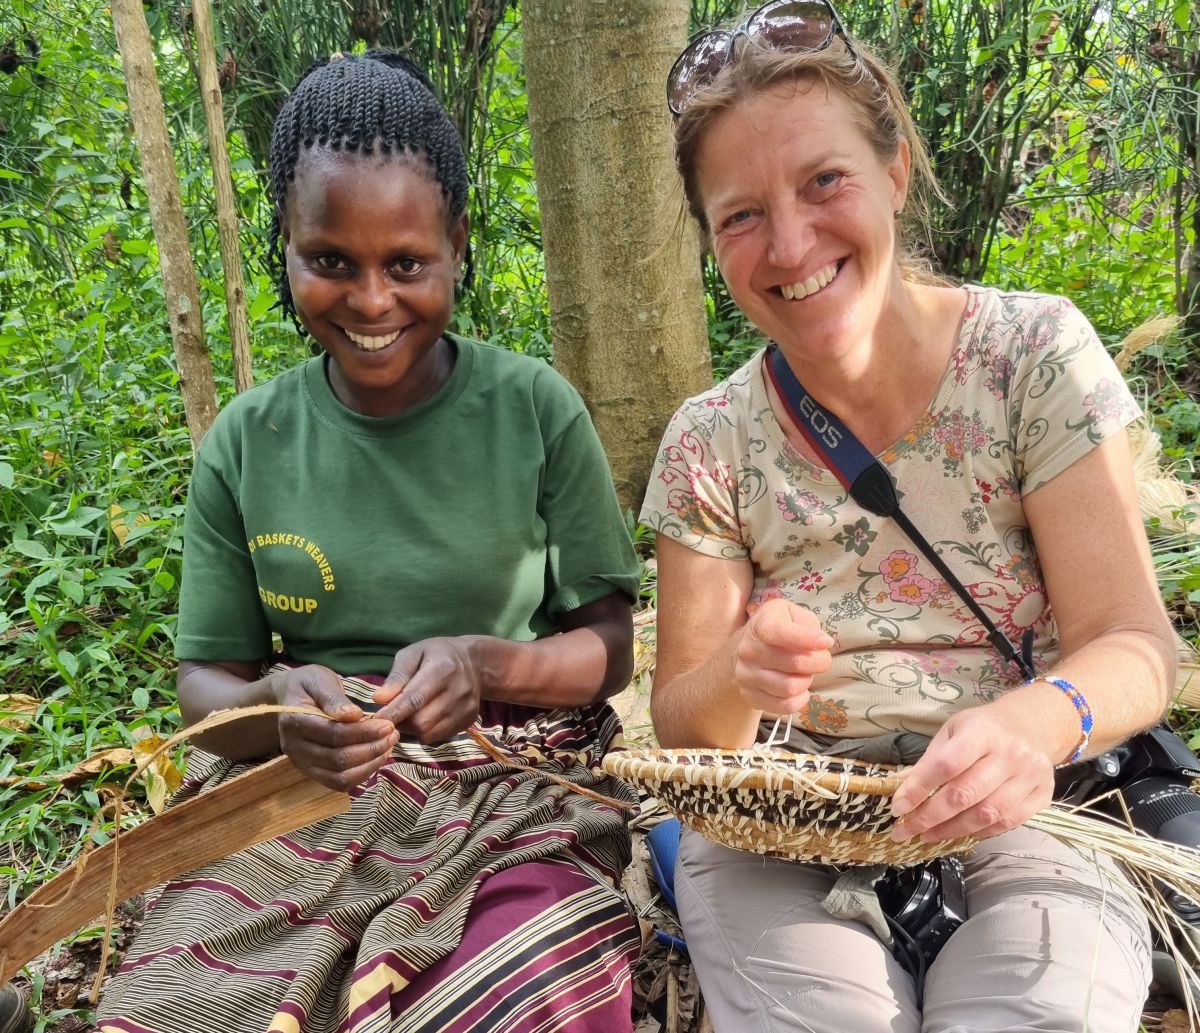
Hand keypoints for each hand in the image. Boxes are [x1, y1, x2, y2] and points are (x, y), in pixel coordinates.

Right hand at [270, 665, 398, 790]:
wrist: (288, 696)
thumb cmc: (307, 684)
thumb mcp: (319, 680)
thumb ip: (334, 698)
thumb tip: (354, 716)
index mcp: (295, 722)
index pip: (334, 735)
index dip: (364, 733)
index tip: (388, 724)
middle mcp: (294, 748)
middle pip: (338, 759)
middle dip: (371, 749)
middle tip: (393, 734)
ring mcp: (302, 764)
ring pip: (340, 777)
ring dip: (369, 765)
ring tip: (388, 746)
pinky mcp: (312, 772)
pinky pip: (338, 783)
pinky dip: (361, 774)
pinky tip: (377, 758)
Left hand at [373, 637, 482, 742]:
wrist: (475, 663)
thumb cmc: (437, 655)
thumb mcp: (414, 653)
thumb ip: (397, 676)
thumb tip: (379, 699)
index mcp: (442, 669)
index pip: (414, 699)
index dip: (393, 713)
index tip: (375, 719)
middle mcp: (458, 691)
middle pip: (421, 722)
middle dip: (401, 722)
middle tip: (392, 714)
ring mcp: (466, 708)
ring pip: (429, 733)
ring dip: (412, 729)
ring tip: (408, 715)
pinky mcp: (469, 720)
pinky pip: (439, 737)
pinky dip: (426, 732)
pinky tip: (425, 717)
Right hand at [733, 599, 833, 713]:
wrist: (748, 647)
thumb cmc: (779, 627)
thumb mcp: (793, 614)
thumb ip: (807, 624)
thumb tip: (822, 643)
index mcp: (760, 625)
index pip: (777, 632)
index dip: (805, 639)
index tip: (826, 643)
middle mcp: (748, 650)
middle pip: (794, 663)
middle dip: (819, 662)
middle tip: (820, 659)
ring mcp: (746, 675)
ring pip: (790, 687)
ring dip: (807, 681)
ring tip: (804, 673)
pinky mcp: (750, 695)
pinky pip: (784, 706)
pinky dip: (800, 700)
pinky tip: (799, 689)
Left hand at [889, 703, 1055, 842]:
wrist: (1031, 726)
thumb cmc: (983, 729)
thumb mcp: (952, 732)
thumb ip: (929, 760)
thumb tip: (898, 789)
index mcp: (982, 731)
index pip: (947, 765)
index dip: (920, 788)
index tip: (898, 807)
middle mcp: (1010, 754)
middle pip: (965, 794)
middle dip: (930, 817)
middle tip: (905, 830)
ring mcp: (1030, 776)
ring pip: (986, 814)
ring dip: (951, 830)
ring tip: (927, 835)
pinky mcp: (1042, 796)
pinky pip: (1007, 823)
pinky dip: (978, 832)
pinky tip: (958, 832)